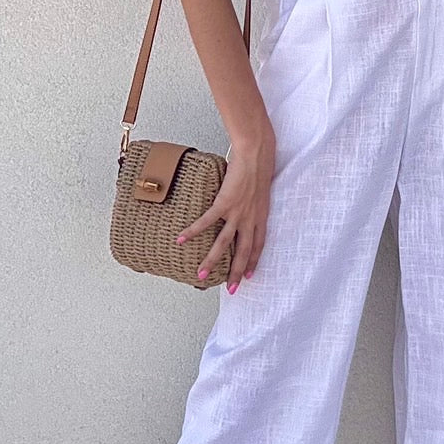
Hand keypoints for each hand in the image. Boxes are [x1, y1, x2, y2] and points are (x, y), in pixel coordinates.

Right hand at [174, 134, 275, 288]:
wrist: (256, 153)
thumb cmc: (260, 165)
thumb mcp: (261, 188)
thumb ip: (253, 200)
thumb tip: (245, 201)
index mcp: (262, 216)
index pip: (259, 245)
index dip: (254, 261)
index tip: (251, 275)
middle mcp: (251, 218)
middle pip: (244, 251)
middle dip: (238, 272)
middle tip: (232, 290)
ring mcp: (238, 213)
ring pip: (224, 244)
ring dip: (212, 261)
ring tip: (200, 275)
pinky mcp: (224, 203)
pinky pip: (206, 222)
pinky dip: (192, 231)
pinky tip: (181, 240)